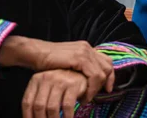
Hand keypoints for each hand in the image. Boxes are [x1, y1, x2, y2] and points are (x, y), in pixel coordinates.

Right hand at [0, 37, 114, 96]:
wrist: (36, 53)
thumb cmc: (48, 62)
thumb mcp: (68, 63)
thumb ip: (78, 68)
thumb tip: (87, 80)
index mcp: (85, 48)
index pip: (106, 61)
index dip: (110, 76)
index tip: (108, 89)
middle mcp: (87, 47)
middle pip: (107, 66)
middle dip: (106, 82)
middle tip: (98, 95)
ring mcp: (84, 51)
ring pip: (102, 72)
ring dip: (96, 88)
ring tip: (87, 98)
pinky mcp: (80, 58)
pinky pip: (94, 75)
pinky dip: (91, 88)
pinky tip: (83, 96)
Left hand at [22, 69, 86, 117]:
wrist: (80, 73)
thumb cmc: (61, 84)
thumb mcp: (46, 88)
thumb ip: (38, 100)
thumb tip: (33, 117)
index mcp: (36, 80)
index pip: (27, 102)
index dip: (28, 117)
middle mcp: (46, 78)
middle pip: (39, 106)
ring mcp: (60, 80)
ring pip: (52, 107)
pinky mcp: (73, 84)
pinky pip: (67, 106)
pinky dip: (67, 116)